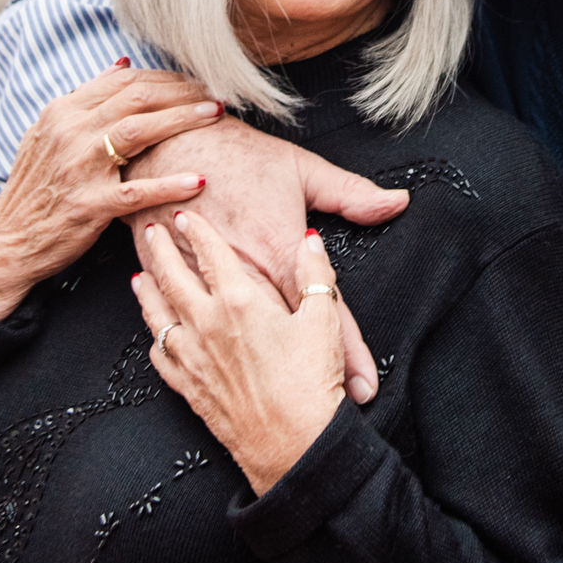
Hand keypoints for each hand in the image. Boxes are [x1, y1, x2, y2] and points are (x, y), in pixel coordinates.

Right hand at [0, 63, 225, 319]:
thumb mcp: (48, 133)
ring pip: (138, 131)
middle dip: (182, 91)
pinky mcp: (88, 205)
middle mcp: (69, 133)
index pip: (124, 81)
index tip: (195, 80)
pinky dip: (168, 185)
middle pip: (137, 98)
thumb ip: (85, 99)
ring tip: (214, 115)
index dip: (165, 77)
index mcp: (62, 111)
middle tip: (215, 93)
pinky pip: (136, 191)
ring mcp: (78, 168)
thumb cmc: (37, 186)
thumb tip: (122, 64)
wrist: (9, 241)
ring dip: (182, 120)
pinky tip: (197, 180)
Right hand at [124, 117, 405, 401]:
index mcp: (279, 251)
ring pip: (239, 346)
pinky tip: (222, 383)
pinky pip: (192, 334)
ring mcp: (205, 289)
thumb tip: (397, 201)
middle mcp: (244, 279)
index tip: (365, 387)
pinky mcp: (173, 290)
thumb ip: (350, 193)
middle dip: (311, 378)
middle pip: (287, 340)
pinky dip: (208, 357)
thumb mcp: (300, 169)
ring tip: (283, 416)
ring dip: (262, 379)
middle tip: (333, 415)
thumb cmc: (234, 155)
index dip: (350, 353)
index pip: (324, 311)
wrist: (164, 146)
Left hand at [133, 213, 346, 495]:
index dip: (196, 231)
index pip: (211, 254)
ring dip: (148, 291)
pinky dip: (155, 338)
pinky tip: (156, 333)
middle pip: (174, 278)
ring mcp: (194, 358)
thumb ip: (315, 275)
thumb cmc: (309, 385)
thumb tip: (309, 243)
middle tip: (150, 231)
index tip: (185, 215)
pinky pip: (162, 356)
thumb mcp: (323, 320)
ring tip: (140, 275)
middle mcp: (208, 325)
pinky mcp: (190, 388)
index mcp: (240, 302)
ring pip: (159, 315)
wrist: (292, 447)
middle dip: (160, 251)